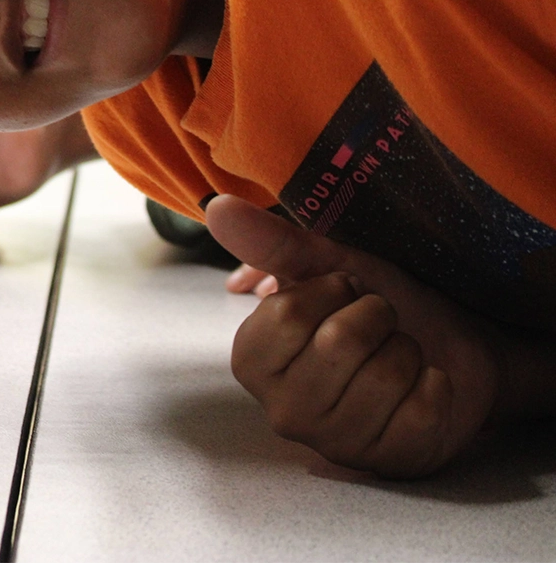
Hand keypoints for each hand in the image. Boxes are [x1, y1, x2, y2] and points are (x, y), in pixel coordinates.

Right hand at [206, 195, 499, 477]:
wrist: (451, 344)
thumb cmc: (377, 305)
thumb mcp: (326, 266)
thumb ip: (271, 242)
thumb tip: (218, 208)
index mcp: (254, 362)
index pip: (287, 314)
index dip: (330, 290)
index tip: (342, 293)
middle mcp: (285, 410)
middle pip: (341, 342)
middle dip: (376, 316)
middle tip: (377, 324)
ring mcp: (336, 443)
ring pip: (387, 374)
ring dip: (407, 348)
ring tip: (399, 353)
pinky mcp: (390, 462)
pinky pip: (423, 406)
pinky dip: (436, 382)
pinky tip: (422, 384)